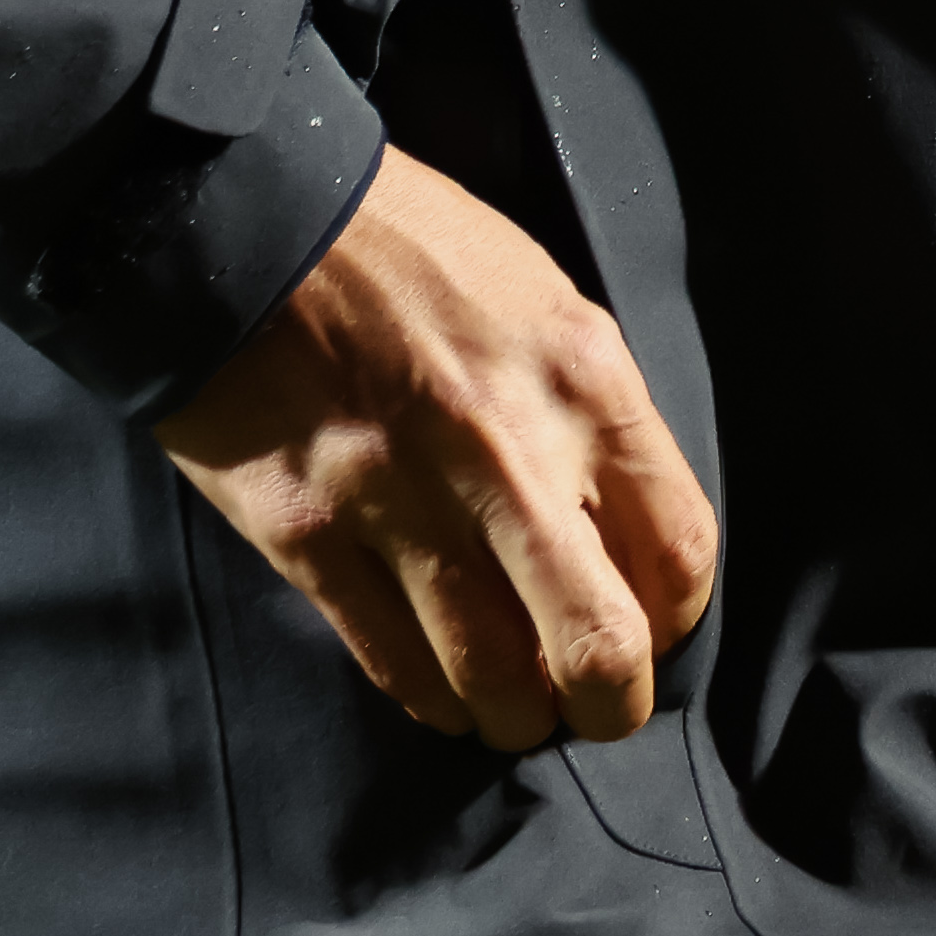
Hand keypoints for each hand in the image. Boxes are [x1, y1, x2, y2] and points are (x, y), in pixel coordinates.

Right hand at [153, 145, 718, 749]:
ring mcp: (401, 497)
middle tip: (591, 706)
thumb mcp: (539, 298)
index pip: (679, 551)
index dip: (672, 620)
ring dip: (514, 717)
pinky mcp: (310, 534)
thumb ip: (587, 412)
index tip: (648, 628)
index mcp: (581, 376)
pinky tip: (442, 693)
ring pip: (495, 677)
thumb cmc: (409, 251)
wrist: (256, 218)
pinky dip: (431, 699)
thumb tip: (618, 532)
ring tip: (511, 709)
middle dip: (608, 702)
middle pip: (600, 644)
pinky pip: (395, 663)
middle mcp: (507, 447)